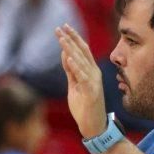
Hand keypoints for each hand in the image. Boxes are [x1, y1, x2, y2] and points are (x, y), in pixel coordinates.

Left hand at [55, 23, 105, 139]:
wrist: (94, 126)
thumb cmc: (84, 107)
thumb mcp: (74, 85)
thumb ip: (70, 71)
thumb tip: (65, 54)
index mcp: (91, 71)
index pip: (82, 50)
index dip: (73, 37)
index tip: (63, 27)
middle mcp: (94, 73)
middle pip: (82, 51)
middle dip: (70, 38)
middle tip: (59, 27)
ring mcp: (94, 82)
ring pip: (81, 61)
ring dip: (70, 49)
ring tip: (61, 38)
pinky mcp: (91, 92)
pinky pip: (82, 77)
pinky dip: (75, 66)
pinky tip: (68, 57)